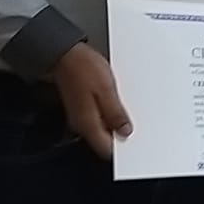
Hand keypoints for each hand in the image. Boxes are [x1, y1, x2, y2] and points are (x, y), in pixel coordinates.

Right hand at [51, 42, 131, 159]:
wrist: (66, 54)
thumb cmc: (84, 68)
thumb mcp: (106, 90)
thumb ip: (116, 114)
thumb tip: (126, 132)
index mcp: (88, 123)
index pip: (106, 150)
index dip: (122, 148)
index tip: (136, 141)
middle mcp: (82, 124)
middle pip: (105, 140)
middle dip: (121, 135)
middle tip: (136, 125)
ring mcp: (81, 115)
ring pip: (103, 128)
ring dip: (116, 123)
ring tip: (128, 111)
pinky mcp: (82, 106)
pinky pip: (99, 116)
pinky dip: (110, 113)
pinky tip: (117, 102)